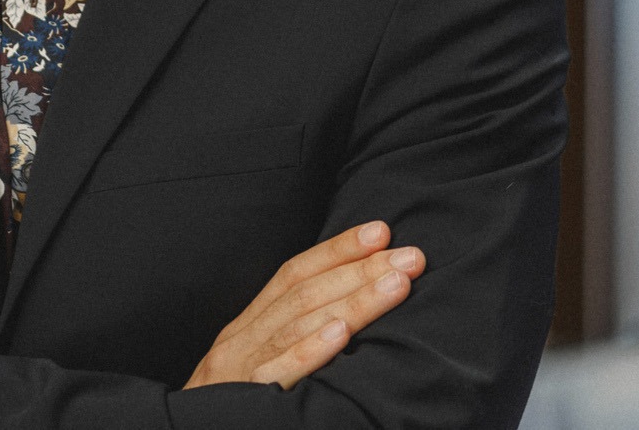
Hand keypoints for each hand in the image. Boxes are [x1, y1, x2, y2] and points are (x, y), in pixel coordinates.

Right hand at [183, 220, 423, 389]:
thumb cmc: (228, 406)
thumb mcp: (252, 364)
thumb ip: (287, 339)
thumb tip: (345, 315)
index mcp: (246, 326)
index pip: (294, 274)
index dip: (337, 250)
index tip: (381, 232)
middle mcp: (241, 338)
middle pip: (304, 293)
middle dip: (361, 270)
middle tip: (410, 256)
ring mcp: (241, 368)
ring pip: (299, 324)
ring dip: (353, 301)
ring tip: (397, 284)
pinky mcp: (244, 399)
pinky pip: (278, 371)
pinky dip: (311, 349)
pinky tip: (342, 333)